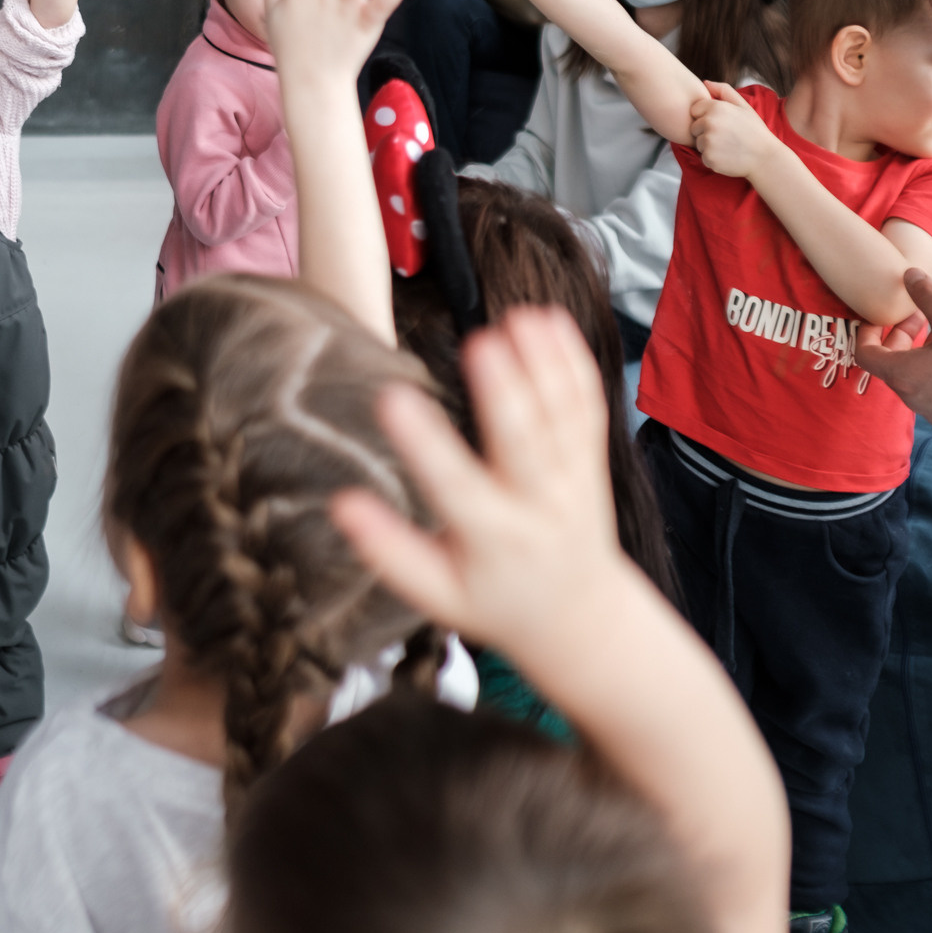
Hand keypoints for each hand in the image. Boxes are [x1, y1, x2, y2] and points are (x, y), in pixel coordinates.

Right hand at [332, 306, 628, 655]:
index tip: (391, 399)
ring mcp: (572, 478)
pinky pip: (586, 405)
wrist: (577, 615)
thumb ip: (388, 549)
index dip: (422, 443)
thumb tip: (341, 503)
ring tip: (521, 317)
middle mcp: (539, 504)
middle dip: (503, 391)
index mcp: (492, 538)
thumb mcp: (436, 594)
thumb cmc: (495, 599)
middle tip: (481, 341)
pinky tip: (553, 320)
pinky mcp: (590, 458)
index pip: (453, 486)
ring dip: (543, 363)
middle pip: (524, 442)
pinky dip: (573, 361)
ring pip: (561, 416)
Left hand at [689, 81, 777, 179]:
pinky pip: (703, 156)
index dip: (705, 116)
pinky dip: (712, 158)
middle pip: (694, 127)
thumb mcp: (743, 106)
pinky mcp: (708, 157)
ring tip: (728, 145)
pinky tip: (728, 156)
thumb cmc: (754, 130)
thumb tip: (705, 82)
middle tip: (726, 135)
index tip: (721, 122)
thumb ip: (724, 91)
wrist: (765, 157)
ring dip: (709, 145)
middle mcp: (709, 123)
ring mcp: (708, 141)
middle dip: (706, 131)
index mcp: (716, 108)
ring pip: (698, 142)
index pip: (695, 110)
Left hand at [856, 267, 931, 436]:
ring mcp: (928, 408)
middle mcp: (908, 395)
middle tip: (918, 317)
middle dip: (899, 335)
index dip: (868, 332)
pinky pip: (930, 388)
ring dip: (917, 351)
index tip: (881, 317)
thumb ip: (929, 297)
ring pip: (911, 375)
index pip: (865, 353)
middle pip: (888, 362)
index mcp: (901, 374)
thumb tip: (909, 274)